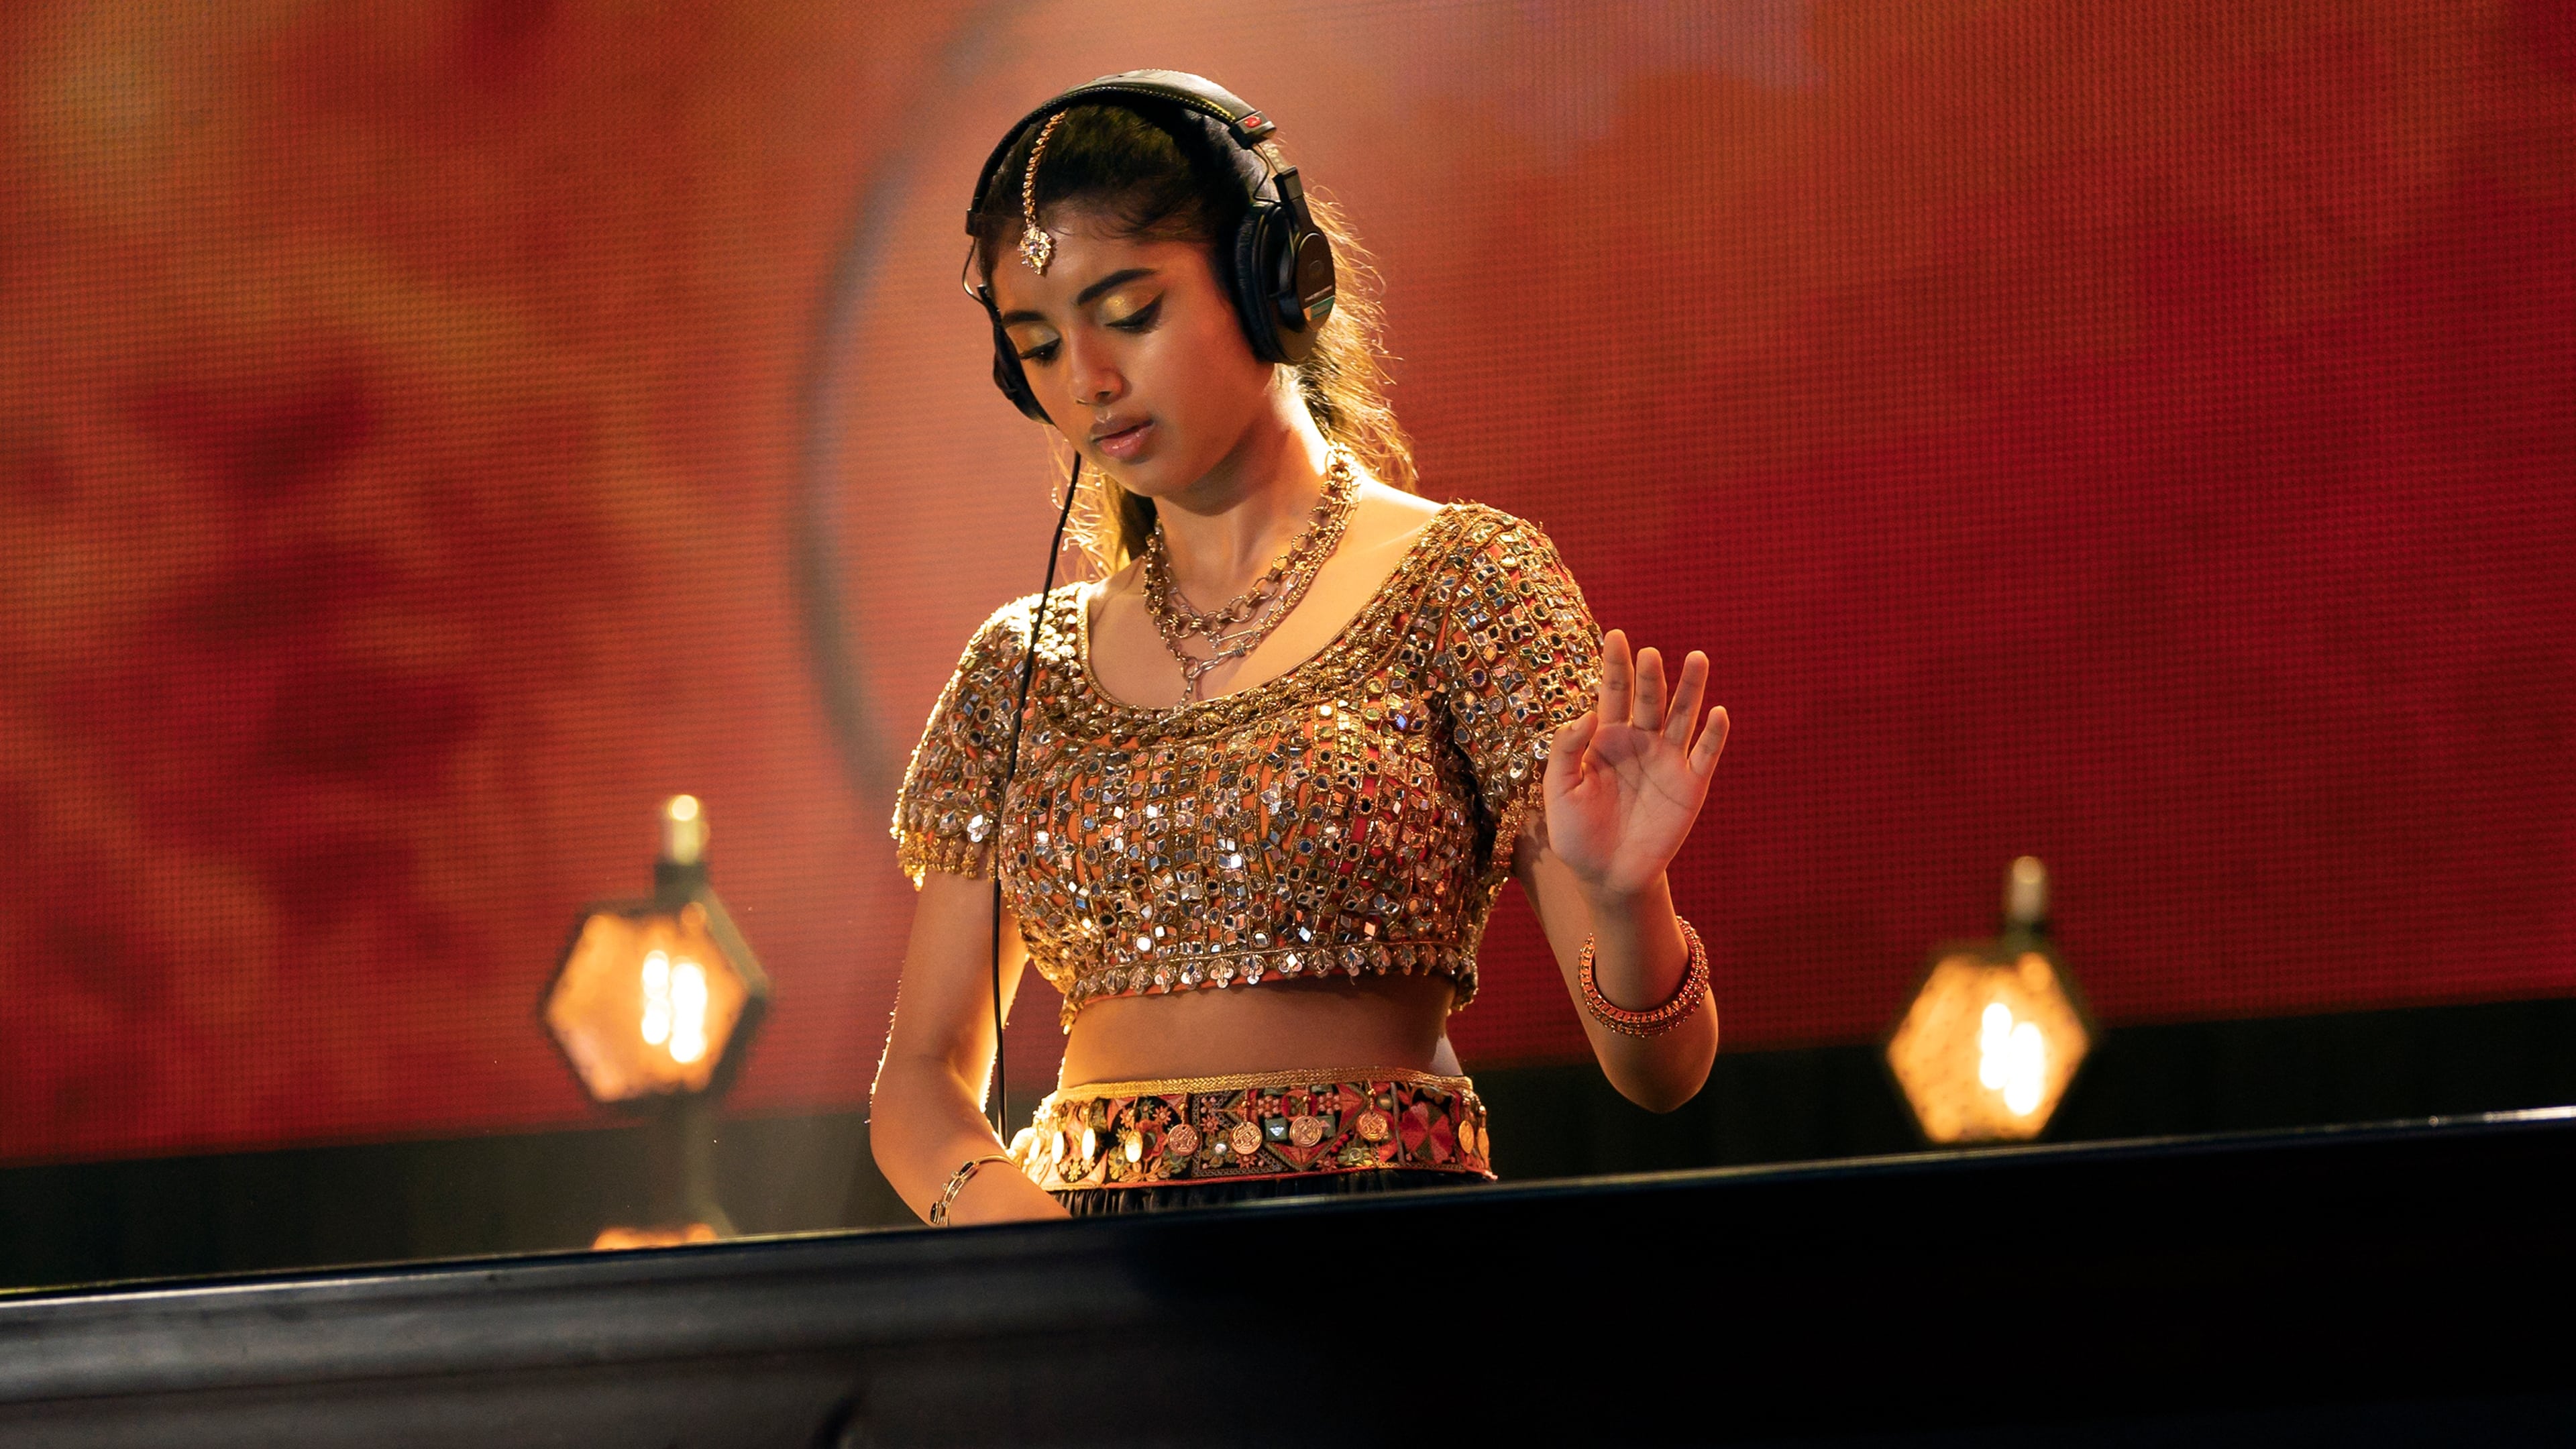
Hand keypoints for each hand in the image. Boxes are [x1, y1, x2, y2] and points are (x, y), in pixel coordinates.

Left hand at [1539, 630, 1729, 902]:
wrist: (1607, 876)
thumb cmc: (1577, 834)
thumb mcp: (1559, 791)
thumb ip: (1566, 751)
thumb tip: (1587, 713)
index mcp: (1606, 739)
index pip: (1612, 693)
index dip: (1614, 665)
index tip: (1615, 635)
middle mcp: (1640, 742)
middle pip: (1649, 699)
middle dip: (1650, 676)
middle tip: (1650, 654)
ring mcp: (1668, 761)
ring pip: (1682, 716)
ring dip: (1690, 689)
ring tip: (1696, 658)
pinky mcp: (1691, 785)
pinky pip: (1706, 755)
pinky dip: (1714, 735)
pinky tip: (1718, 712)